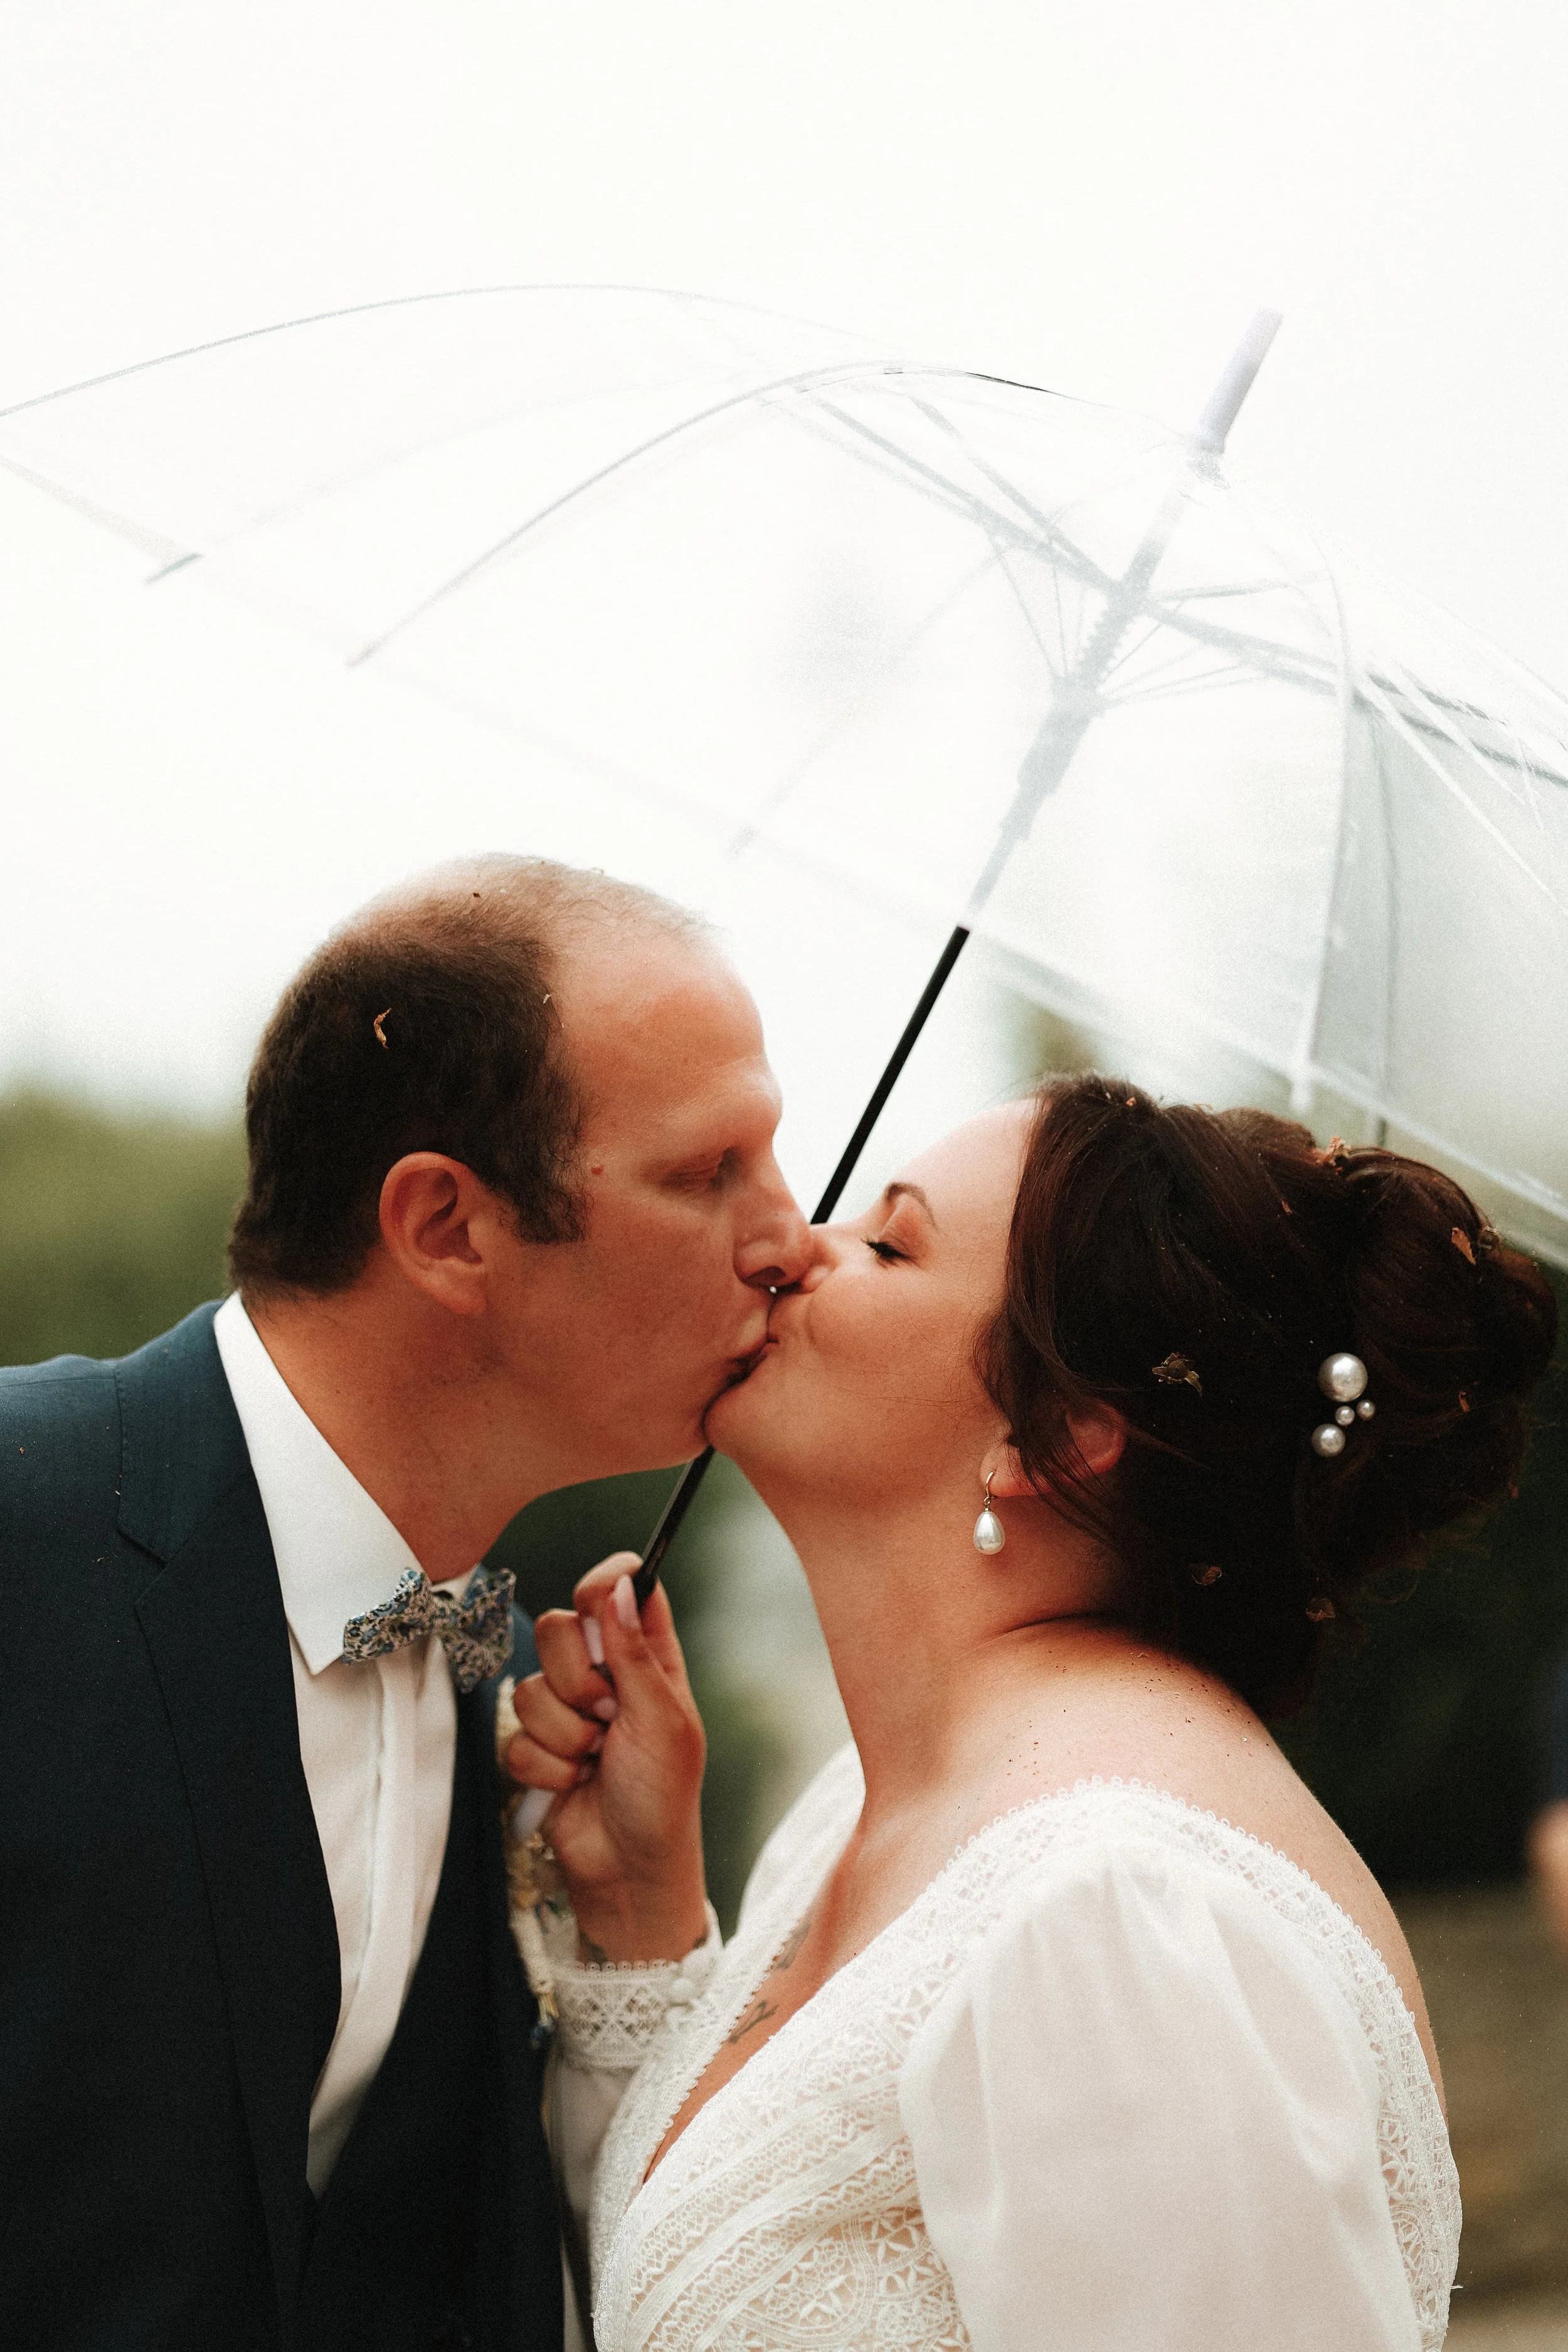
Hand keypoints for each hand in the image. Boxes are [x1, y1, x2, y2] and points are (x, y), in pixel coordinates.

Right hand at [505, 1552, 708, 1963]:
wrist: (628, 1870)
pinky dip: (546, 1768)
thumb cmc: (663, 1797)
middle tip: (608, 1716)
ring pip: (530, 1686)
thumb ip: (635, 1651)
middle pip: (558, 1627)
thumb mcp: (663, 1720)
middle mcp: (604, 1676)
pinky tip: (573, 1785)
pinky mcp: (536, 1749)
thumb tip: (622, 1584)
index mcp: (648, 1658)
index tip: (596, 1604)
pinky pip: (515, 1736)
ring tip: (596, 1761)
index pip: (621, 1588)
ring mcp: (567, 1712)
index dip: (603, 1585)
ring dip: (566, 1735)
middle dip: (577, 1679)